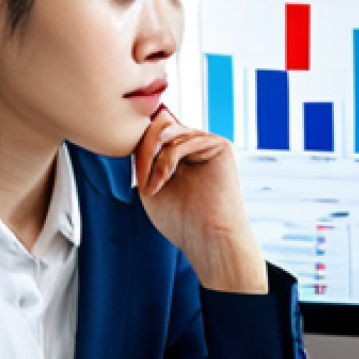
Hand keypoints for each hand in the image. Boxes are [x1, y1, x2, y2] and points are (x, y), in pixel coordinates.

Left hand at [134, 108, 266, 292]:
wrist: (206, 238)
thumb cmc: (179, 219)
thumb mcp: (150, 180)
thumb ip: (147, 152)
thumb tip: (152, 120)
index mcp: (180, 153)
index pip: (154, 132)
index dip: (140, 147)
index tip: (137, 180)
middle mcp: (195, 145)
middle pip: (159, 124)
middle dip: (144, 150)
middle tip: (141, 180)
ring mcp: (208, 144)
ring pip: (167, 129)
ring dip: (152, 158)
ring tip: (152, 186)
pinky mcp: (220, 145)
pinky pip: (184, 139)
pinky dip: (167, 160)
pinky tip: (164, 182)